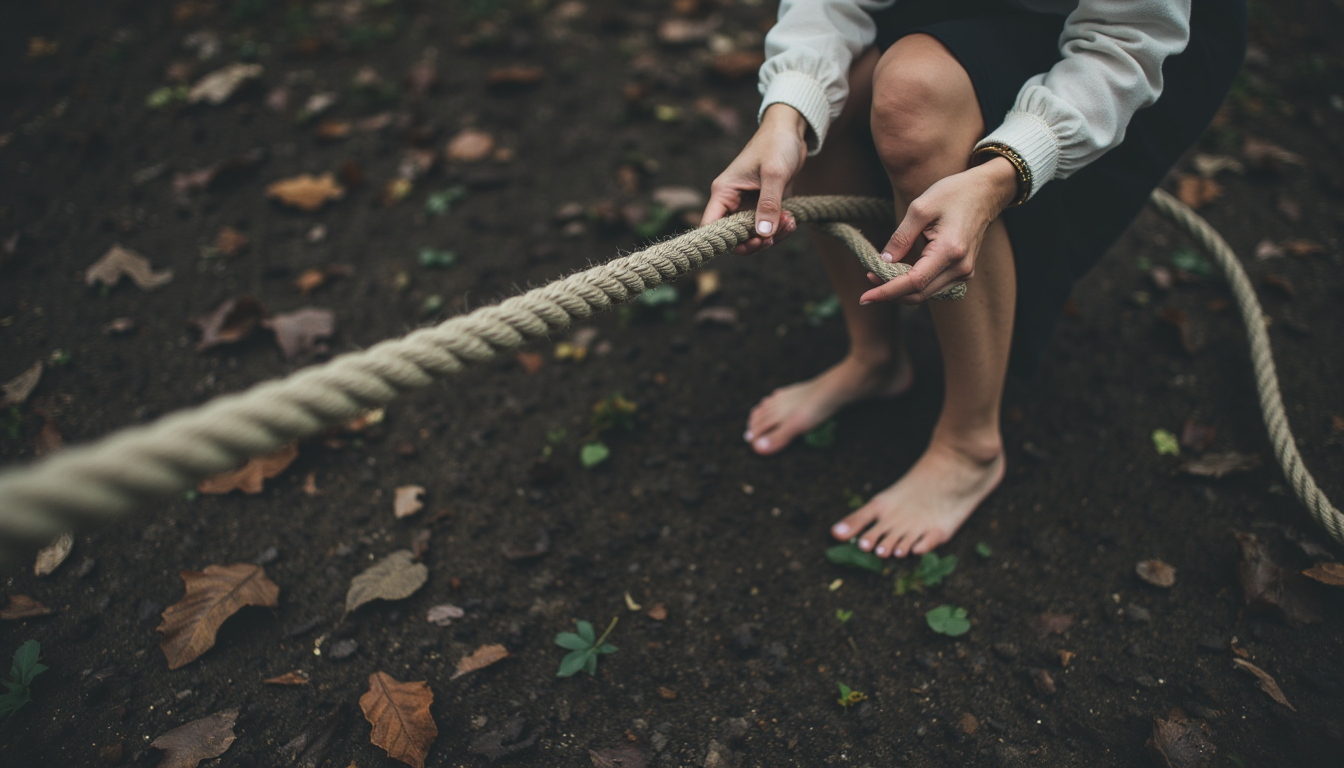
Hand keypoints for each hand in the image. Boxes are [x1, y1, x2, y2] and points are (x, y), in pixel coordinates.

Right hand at [700, 104, 807, 254]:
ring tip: (789, 222)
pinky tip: (791, 220)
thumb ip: (768, 204)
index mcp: (724, 192)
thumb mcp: (774, 174)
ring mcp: (747, 205)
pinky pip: (766, 228)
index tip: (754, 241)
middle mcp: (732, 202)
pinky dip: (779, 230)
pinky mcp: (762, 206)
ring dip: (772, 236)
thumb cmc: (776, 144)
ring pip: (753, 235)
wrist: (790, 131)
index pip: (711, 227)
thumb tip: (763, 234)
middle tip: (774, 236)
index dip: (727, 242)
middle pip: (735, 238)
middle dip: (757, 241)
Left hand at [859, 156, 1019, 304]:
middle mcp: (961, 267)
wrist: (985, 192)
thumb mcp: (920, 208)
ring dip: (900, 289)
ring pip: (925, 293)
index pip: (914, 282)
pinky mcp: (962, 272)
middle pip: (918, 294)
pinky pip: (933, 286)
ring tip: (880, 272)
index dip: (887, 292)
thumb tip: (884, 262)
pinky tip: (900, 270)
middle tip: (869, 276)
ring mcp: (964, 272)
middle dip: (890, 291)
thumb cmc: (953, 194)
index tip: (865, 297)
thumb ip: (900, 238)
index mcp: (950, 250)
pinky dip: (913, 284)